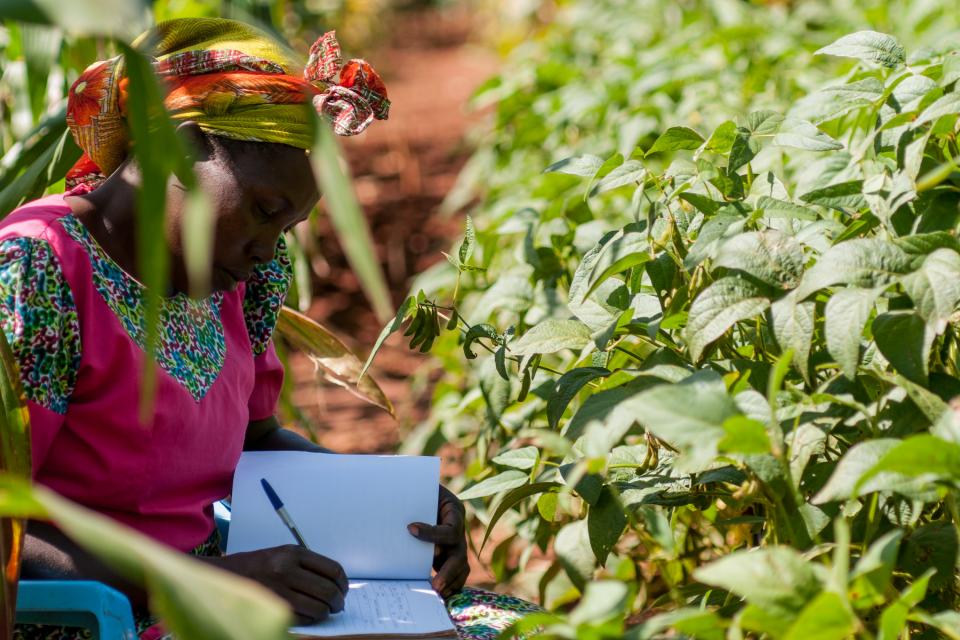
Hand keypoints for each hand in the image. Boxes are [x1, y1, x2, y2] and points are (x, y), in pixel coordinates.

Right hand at [210, 545, 347, 623]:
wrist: (224, 576)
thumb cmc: (259, 565)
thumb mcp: (285, 554)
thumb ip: (309, 565)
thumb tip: (336, 583)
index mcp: (294, 553)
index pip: (333, 570)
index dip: (343, 583)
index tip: (343, 589)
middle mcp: (287, 570)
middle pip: (328, 590)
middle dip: (338, 601)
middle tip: (338, 605)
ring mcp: (279, 591)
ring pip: (318, 608)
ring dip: (326, 613)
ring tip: (325, 612)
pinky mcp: (271, 608)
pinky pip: (302, 618)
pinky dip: (310, 619)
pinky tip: (308, 615)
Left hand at [407, 485, 469, 597]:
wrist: (421, 491)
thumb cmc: (418, 488)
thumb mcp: (418, 487)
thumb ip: (411, 496)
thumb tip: (394, 510)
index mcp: (454, 510)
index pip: (450, 529)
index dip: (433, 534)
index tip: (410, 529)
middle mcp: (458, 528)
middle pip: (460, 554)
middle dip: (448, 571)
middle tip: (435, 584)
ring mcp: (456, 543)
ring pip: (462, 566)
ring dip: (450, 581)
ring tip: (437, 592)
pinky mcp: (449, 554)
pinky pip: (457, 574)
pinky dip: (451, 584)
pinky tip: (440, 593)